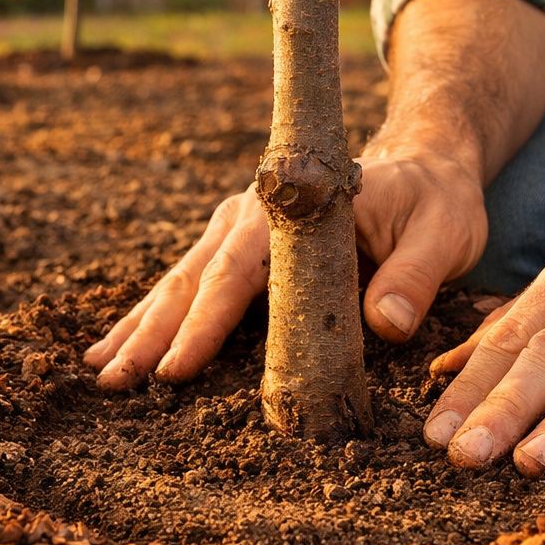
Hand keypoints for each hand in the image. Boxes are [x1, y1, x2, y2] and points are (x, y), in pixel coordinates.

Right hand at [85, 151, 487, 388]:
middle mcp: (255, 213)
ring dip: (141, 326)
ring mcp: (241, 226)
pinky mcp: (242, 244)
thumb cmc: (435, 199)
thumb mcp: (444, 232)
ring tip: (99, 368)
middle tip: (111, 382)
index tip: (175, 369)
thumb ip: (415, 276)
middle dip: (151, 335)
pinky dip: (157, 314)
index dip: (207, 324)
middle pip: (194, 281)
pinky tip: (125, 343)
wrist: (425, 161)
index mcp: (295, 208)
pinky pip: (193, 282)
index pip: (242, 273)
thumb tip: (386, 324)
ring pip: (183, 282)